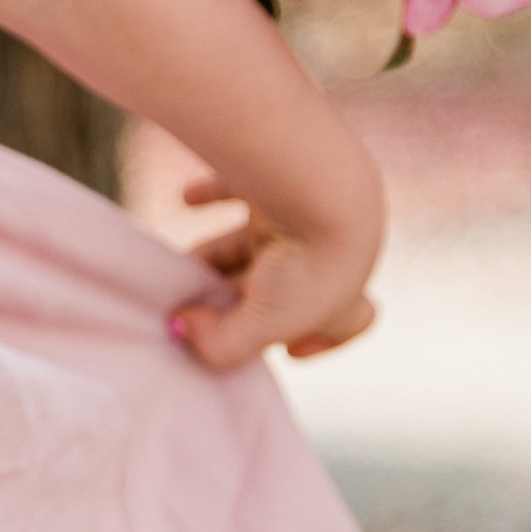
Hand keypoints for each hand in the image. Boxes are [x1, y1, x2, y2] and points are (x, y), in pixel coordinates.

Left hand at [169, 172, 378, 372]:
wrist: (319, 188)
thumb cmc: (306, 267)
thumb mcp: (263, 326)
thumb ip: (222, 343)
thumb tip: (184, 326)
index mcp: (345, 296)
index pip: (349, 324)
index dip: (323, 340)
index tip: (291, 352)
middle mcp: (329, 256)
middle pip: (280, 285)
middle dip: (237, 298)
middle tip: (199, 307)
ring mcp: (303, 217)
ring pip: (253, 242)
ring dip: (216, 255)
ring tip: (180, 267)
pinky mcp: (279, 179)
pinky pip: (240, 190)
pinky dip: (210, 195)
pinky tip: (186, 199)